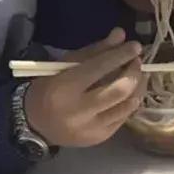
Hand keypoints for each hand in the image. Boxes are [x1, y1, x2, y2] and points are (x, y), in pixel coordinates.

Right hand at [24, 28, 147, 147]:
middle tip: (137, 61)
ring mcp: (91, 128)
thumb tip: (121, 35)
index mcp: (63, 88)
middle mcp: (78, 111)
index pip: (99, 68)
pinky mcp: (100, 138)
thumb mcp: (64, 65)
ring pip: (127, 105)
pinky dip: (130, 102)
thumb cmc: (49, 88)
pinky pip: (124, 118)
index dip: (120, 55)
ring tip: (139, 74)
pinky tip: (131, 92)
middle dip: (134, 72)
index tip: (135, 46)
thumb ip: (94, 51)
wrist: (35, 124)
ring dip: (138, 87)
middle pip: (119, 89)